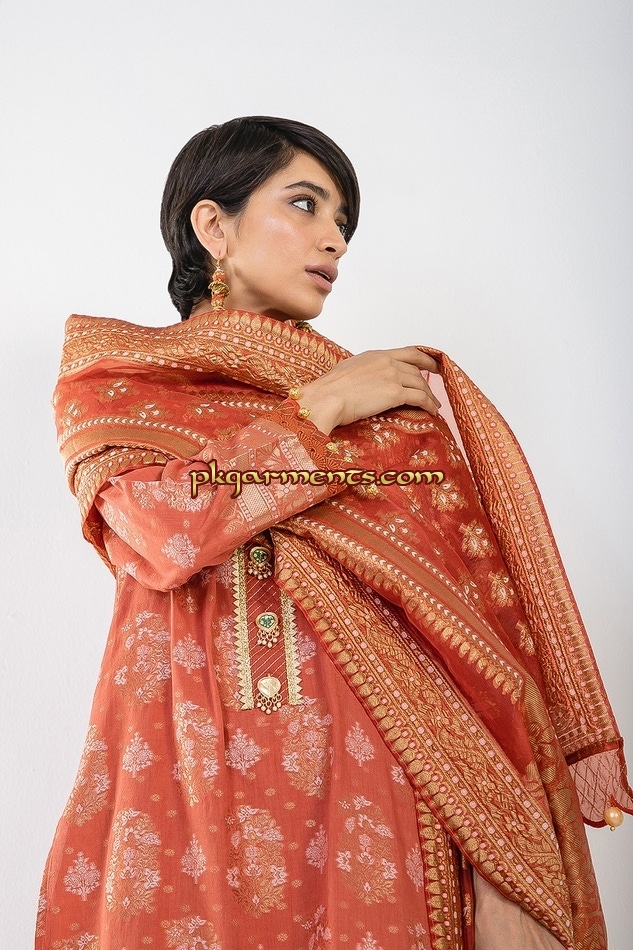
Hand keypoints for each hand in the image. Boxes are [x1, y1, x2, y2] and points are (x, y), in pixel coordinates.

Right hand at [297, 347, 440, 433]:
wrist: (325, 398)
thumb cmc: (328, 389)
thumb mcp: (347, 371)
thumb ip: (362, 372)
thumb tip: (364, 381)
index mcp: (375, 355)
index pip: (408, 353)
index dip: (424, 358)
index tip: (432, 364)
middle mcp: (387, 362)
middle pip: (415, 371)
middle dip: (427, 382)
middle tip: (433, 391)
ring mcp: (392, 376)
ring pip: (420, 384)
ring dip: (429, 396)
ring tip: (434, 405)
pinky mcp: (394, 393)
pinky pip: (419, 398)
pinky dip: (429, 404)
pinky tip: (432, 411)